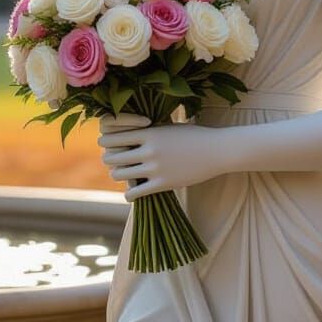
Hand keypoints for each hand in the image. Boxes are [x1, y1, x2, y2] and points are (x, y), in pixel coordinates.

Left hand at [98, 121, 224, 201]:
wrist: (216, 150)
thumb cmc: (192, 136)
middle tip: (113, 161)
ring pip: (119, 175)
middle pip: (112, 157)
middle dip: (110, 160)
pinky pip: (135, 193)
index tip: (106, 144)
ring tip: (122, 175)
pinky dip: (129, 195)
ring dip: (118, 176)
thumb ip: (148, 131)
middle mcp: (149, 150)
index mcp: (148, 132)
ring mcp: (155, 168)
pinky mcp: (163, 184)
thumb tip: (127, 132)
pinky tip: (131, 194)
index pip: (113, 137)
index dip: (106, 142)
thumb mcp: (168, 127)